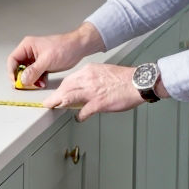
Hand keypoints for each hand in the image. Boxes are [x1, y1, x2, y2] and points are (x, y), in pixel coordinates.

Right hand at [7, 22, 105, 88]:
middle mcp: (30, 52)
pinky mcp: (42, 65)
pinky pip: (35, 75)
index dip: (12, 72)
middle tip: (26, 85)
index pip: (13, 60)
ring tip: (38, 83)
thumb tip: (23, 79)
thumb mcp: (47, 60)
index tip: (16, 82)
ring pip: (27, 73)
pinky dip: (38, 80)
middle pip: (19, 68)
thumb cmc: (65, 47)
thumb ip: (34, 71)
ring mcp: (36, 59)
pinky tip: (43, 82)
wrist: (78, 48)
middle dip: (23, 78)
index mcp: (27, 46)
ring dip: (31, 81)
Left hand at [43, 63, 163, 121]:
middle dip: (55, 96)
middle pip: (65, 88)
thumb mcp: (103, 72)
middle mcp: (88, 79)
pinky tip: (79, 118)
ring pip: (69, 97)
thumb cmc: (125, 78)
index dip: (60, 88)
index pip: (69, 79)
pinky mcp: (99, 102)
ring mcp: (92, 91)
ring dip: (60, 104)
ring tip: (55, 108)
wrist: (138, 82)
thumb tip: (84, 88)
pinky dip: (80, 116)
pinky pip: (84, 111)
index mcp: (89, 71)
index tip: (56, 93)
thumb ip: (92, 79)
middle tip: (49, 103)